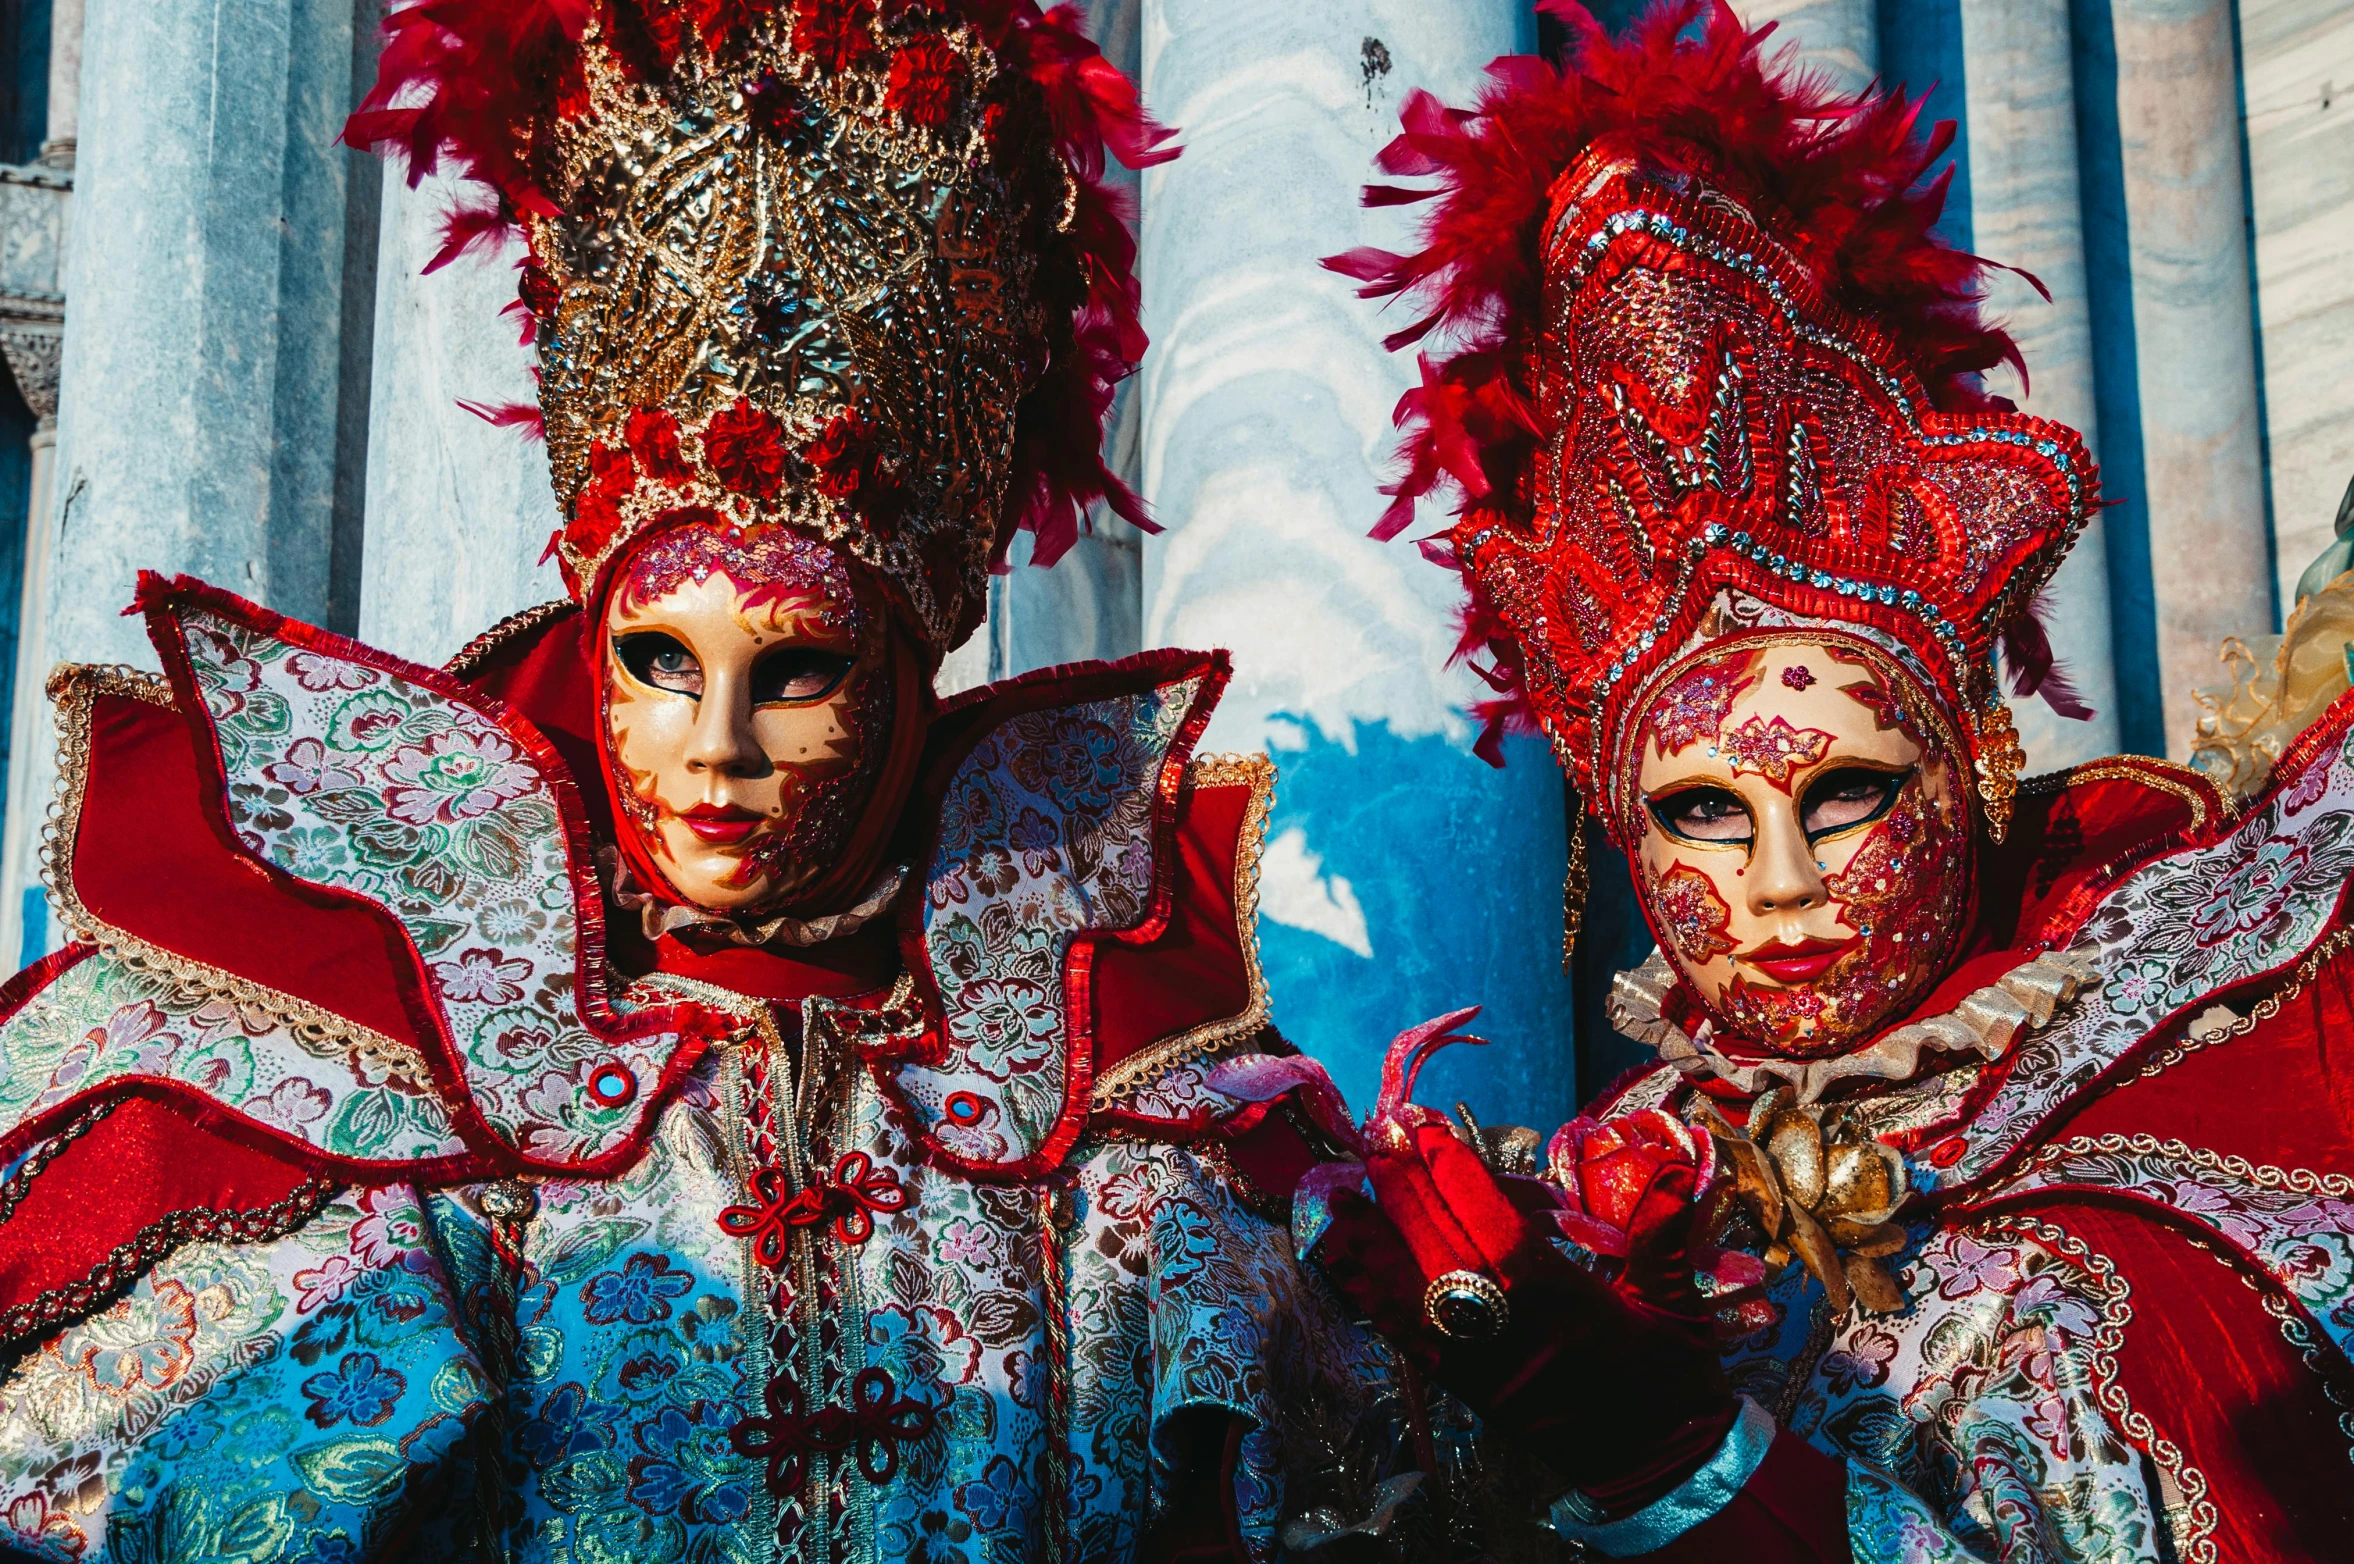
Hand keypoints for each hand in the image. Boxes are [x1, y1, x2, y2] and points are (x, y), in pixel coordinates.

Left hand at [1292, 1011, 1744, 1495]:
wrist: (1661, 1469)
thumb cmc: (1674, 1382)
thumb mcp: (1679, 1304)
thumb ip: (1665, 1232)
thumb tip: (1676, 1162)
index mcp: (1569, 1304)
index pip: (1497, 1230)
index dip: (1457, 1178)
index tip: (1425, 1130)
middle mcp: (1513, 1330)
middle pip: (1444, 1250)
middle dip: (1406, 1190)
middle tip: (1376, 1134)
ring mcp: (1482, 1362)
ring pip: (1413, 1293)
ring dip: (1374, 1240)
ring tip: (1338, 1194)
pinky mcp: (1464, 1388)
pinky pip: (1407, 1337)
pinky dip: (1372, 1297)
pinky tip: (1344, 1265)